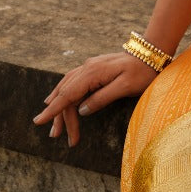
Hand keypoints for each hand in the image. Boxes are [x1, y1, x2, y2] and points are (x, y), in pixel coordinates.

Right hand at [32, 52, 157, 146]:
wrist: (152, 54)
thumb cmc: (142, 72)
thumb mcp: (125, 87)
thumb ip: (102, 98)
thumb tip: (81, 110)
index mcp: (93, 73)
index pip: (68, 94)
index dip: (53, 109)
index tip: (39, 121)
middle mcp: (87, 67)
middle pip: (66, 93)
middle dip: (59, 116)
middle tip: (57, 137)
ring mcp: (89, 66)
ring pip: (67, 87)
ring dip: (60, 106)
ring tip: (55, 127)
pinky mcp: (94, 68)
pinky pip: (73, 82)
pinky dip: (64, 93)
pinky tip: (60, 100)